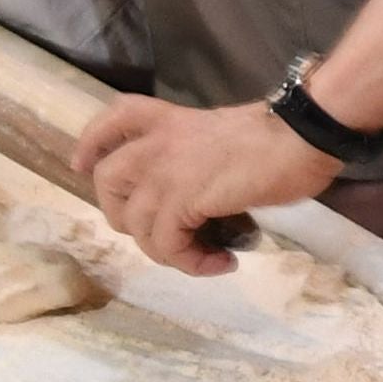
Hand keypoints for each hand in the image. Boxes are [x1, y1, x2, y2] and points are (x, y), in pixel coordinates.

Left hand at [71, 97, 332, 273]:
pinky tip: (221, 264)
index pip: (115, 118)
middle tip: (161, 232)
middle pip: (108, 180)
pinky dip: (191, 263)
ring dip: (166, 251)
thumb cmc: (279, 136)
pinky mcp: (183, 199)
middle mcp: (159, 143)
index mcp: (171, 120)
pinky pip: (167, 245)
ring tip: (203, 257)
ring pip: (135, 224)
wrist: (300, 135)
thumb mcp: (224, 138)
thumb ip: (198, 158)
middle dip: (124, 215)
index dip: (91, 143)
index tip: (82, 164)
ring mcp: (167, 170)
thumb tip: (202, 198)